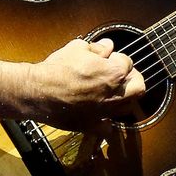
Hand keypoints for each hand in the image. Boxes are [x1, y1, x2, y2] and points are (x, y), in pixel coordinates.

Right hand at [24, 36, 145, 127]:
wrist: (36, 92)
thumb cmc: (56, 69)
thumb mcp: (77, 48)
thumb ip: (97, 47)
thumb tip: (107, 47)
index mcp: (114, 73)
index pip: (127, 62)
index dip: (118, 58)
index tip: (109, 57)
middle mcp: (114, 94)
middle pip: (138, 87)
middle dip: (132, 79)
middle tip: (121, 75)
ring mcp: (104, 111)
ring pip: (127, 107)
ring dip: (123, 98)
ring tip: (112, 92)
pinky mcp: (91, 125)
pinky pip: (107, 128)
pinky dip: (107, 123)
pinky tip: (101, 115)